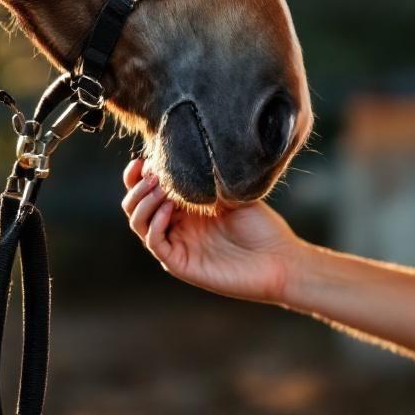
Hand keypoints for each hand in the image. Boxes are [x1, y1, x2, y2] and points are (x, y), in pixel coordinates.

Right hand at [121, 156, 302, 304]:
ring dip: (143, 202)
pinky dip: (155, 224)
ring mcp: (177, 245)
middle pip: (135, 207)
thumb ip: (207, 177)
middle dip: (138, 187)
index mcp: (184, 209)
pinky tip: (168, 208)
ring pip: (140, 224)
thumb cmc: (261, 226)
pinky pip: (156, 243)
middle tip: (153, 175)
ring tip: (159, 188)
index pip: (147, 191)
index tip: (141, 161)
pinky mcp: (181, 264)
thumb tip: (185, 150)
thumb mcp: (231, 193)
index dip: (137, 176)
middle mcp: (176, 227)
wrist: (279, 259)